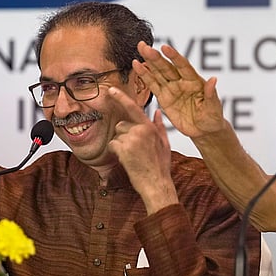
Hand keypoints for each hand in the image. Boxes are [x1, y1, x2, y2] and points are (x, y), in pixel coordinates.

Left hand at [107, 86, 178, 213]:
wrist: (157, 184)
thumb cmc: (160, 166)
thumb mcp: (164, 143)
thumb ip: (159, 126)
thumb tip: (157, 112)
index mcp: (150, 127)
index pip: (133, 108)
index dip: (121, 98)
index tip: (111, 90)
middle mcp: (141, 130)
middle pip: (121, 125)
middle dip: (123, 136)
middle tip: (134, 150)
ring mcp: (132, 139)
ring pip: (117, 135)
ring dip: (120, 145)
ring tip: (132, 156)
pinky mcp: (124, 149)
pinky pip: (112, 145)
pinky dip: (116, 152)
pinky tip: (126, 160)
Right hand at [133, 41, 229, 138]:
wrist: (203, 130)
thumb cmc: (212, 118)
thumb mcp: (214, 107)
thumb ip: (211, 94)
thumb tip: (213, 79)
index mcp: (194, 81)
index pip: (183, 66)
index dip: (174, 57)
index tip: (165, 48)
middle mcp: (181, 81)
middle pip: (167, 67)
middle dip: (155, 57)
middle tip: (144, 46)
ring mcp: (171, 88)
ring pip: (158, 73)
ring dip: (148, 61)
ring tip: (140, 49)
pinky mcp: (163, 97)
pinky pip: (152, 85)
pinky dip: (144, 75)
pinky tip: (137, 65)